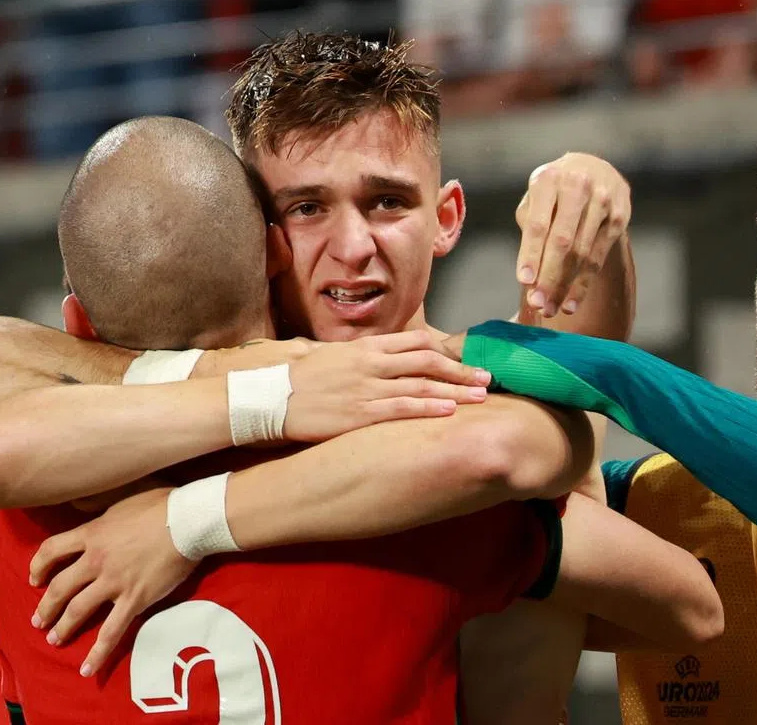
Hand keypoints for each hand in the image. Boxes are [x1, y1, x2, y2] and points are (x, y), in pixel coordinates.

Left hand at [29, 486, 192, 677]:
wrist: (188, 521)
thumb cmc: (161, 505)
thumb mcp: (122, 501)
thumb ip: (102, 514)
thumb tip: (91, 514)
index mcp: (92, 534)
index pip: (52, 551)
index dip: (38, 566)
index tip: (34, 579)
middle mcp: (96, 560)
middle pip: (60, 587)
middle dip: (45, 607)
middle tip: (38, 620)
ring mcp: (114, 582)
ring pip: (78, 610)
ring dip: (62, 628)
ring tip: (54, 639)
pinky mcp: (134, 600)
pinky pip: (111, 631)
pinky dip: (97, 653)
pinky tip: (87, 669)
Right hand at [283, 329, 490, 441]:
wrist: (269, 398)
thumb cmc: (297, 379)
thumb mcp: (331, 356)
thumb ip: (358, 356)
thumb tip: (376, 358)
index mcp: (366, 347)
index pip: (417, 342)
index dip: (447, 352)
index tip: (465, 361)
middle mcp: (371, 363)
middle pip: (428, 362)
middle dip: (461, 370)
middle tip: (486, 378)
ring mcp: (367, 388)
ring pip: (422, 385)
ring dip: (455, 390)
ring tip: (480, 396)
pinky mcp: (360, 413)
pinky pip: (402, 408)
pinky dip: (428, 408)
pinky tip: (449, 410)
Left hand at [515, 153, 631, 316]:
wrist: (595, 168)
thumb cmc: (555, 190)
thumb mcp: (537, 196)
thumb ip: (530, 225)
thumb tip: (529, 275)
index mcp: (549, 180)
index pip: (538, 223)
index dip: (530, 254)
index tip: (523, 281)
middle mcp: (578, 186)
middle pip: (562, 242)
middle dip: (549, 276)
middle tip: (537, 304)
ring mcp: (603, 201)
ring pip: (582, 254)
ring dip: (565, 286)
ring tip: (550, 309)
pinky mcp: (619, 217)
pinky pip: (598, 257)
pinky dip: (583, 284)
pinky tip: (571, 303)